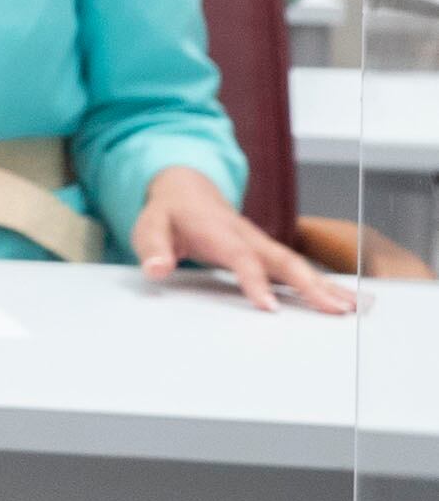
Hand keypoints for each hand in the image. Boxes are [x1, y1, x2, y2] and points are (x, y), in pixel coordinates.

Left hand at [135, 164, 348, 313]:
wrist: (186, 191)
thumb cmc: (168, 214)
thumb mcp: (149, 227)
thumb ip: (152, 248)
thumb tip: (157, 269)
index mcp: (220, 233)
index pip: (242, 259)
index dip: (256, 282)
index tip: (269, 308)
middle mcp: (248, 237)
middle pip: (284, 262)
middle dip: (311, 286)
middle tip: (337, 310)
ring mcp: (261, 244)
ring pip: (297, 265)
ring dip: (325, 286)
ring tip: (352, 308)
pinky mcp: (266, 252)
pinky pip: (295, 268)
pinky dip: (319, 283)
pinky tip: (339, 299)